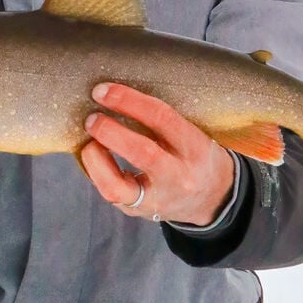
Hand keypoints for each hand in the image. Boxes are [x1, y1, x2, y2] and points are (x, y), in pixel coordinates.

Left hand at [80, 83, 235, 225]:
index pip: (162, 118)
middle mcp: (179, 175)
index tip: (104, 90)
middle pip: (142, 153)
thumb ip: (161, 119)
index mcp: (195, 147)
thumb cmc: (194, 155)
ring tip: (88, 142)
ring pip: (118, 187)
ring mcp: (158, 199)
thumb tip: (114, 95)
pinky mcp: (140, 211)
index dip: (128, 101)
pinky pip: (112, 194)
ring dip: (95, 160)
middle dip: (110, 132)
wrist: (213, 197)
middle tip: (92, 119)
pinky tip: (94, 156)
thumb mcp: (191, 133)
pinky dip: (96, 172)